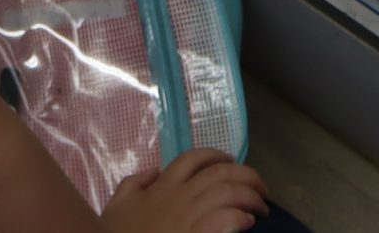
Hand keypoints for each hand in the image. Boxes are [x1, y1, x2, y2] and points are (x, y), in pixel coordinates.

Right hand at [100, 151, 267, 232]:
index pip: (195, 158)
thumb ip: (134, 183)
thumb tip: (154, 171)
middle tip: (261, 190)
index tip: (232, 164)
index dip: (220, 156)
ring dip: (251, 197)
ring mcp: (188, 218)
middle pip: (221, 173)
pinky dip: (241, 218)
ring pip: (228, 193)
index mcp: (162, 186)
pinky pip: (226, 220)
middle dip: (248, 177)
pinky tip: (248, 223)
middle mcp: (178, 196)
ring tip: (261, 209)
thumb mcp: (117, 204)